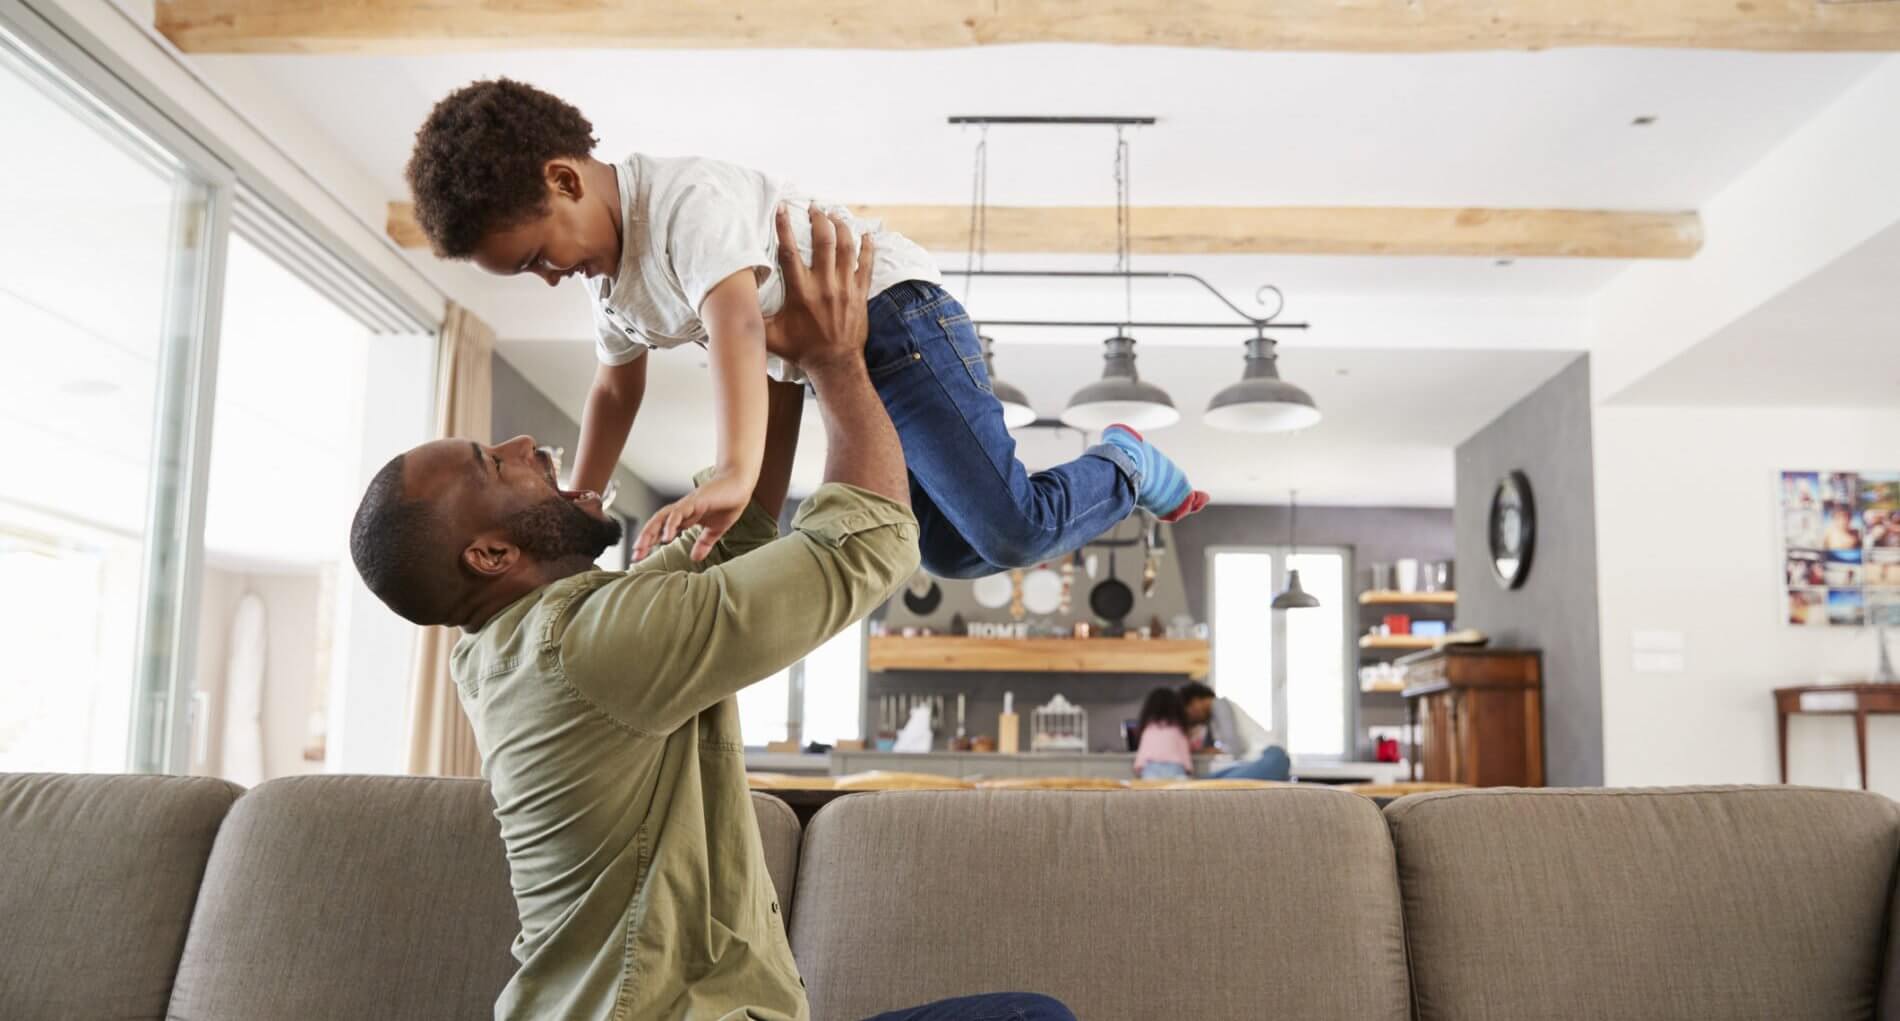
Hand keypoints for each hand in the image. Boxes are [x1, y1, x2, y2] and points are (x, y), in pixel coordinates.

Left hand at [634, 470, 754, 562]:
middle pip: (656, 524)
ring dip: (651, 532)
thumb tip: (695, 557)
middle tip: (635, 555)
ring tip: (642, 547)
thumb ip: (704, 543)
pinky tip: (666, 537)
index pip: (661, 530)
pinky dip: (670, 524)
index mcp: (685, 517)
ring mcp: (687, 505)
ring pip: (662, 517)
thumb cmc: (728, 503)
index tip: (639, 556)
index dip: (649, 542)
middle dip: (644, 539)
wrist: (739, 484)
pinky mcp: (695, 501)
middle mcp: (681, 510)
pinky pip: (679, 513)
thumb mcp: (715, 530)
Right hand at [763, 203, 874, 369]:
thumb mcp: (771, 336)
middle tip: (814, 207)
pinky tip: (866, 234)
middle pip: (823, 241)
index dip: (784, 226)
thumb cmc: (801, 350)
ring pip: (846, 247)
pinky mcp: (860, 293)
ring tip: (835, 215)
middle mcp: (824, 285)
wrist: (835, 365)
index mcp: (800, 291)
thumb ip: (754, 319)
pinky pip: (866, 264)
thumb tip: (731, 307)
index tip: (782, 207)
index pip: (789, 251)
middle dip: (819, 219)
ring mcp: (845, 287)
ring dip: (842, 227)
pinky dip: (868, 247)